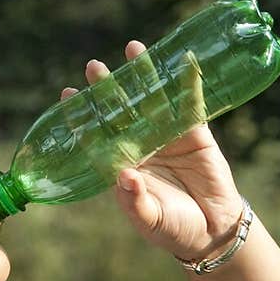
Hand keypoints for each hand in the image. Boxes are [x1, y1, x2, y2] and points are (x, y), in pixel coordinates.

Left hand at [60, 43, 243, 262]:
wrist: (211, 232)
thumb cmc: (173, 229)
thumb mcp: (150, 220)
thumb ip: (135, 201)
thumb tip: (124, 176)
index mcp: (121, 164)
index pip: (98, 135)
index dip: (83, 115)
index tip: (68, 94)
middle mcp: (140, 145)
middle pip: (121, 111)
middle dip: (108, 89)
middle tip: (94, 67)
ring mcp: (167, 136)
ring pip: (152, 100)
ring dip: (143, 75)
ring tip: (133, 48)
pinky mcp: (195, 134)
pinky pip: (191, 104)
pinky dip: (188, 83)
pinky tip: (184, 61)